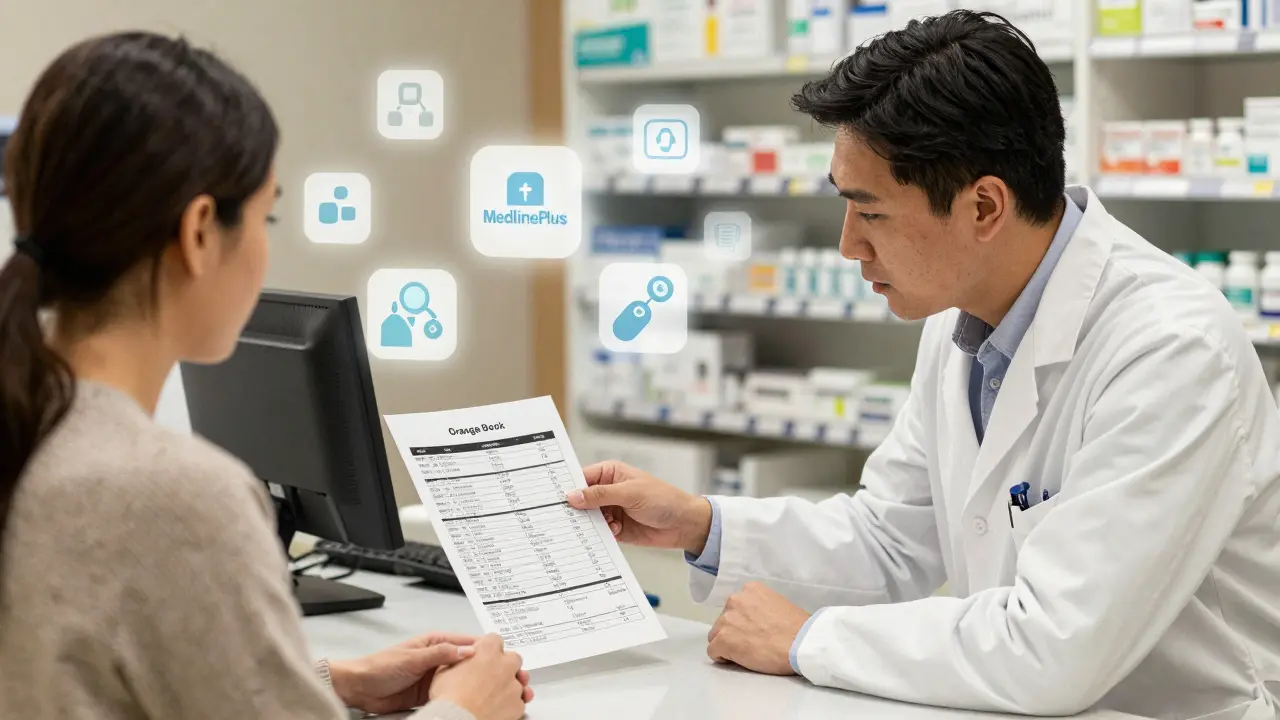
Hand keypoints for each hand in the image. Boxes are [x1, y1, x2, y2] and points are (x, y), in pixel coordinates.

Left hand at [330, 632, 505, 714]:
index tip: (505, 657)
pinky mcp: (432, 694)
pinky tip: (475, 702)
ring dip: (479, 685)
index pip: (469, 643)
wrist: (359, 688)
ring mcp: (436, 677)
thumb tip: (466, 650)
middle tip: (507, 677)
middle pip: (471, 663)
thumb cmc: (380, 666)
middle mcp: (439, 659)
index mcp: (436, 643)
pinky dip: (464, 698)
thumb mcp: (412, 657)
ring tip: (496, 692)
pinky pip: (453, 694)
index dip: (489, 650)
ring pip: (465, 680)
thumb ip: (439, 654)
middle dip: (490, 669)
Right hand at [429, 634, 529, 719]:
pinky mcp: (517, 705)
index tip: (484, 656)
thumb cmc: (449, 697)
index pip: (494, 640)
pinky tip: (497, 708)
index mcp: (487, 651)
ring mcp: (513, 685)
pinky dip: (510, 704)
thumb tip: (460, 657)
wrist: (458, 719)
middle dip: (505, 665)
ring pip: (519, 681)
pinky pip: (518, 702)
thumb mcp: (444, 670)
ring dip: (510, 686)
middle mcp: (504, 665)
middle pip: (513, 658)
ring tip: (494, 695)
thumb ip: (459, 658)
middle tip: (492, 676)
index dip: (488, 648)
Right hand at [566, 460, 713, 554]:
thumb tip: (573, 496)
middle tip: (562, 518)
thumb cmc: (663, 500)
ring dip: (587, 524)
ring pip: (587, 518)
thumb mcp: (630, 493)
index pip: (581, 478)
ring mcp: (610, 510)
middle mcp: (607, 491)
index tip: (552, 498)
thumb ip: (600, 495)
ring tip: (588, 528)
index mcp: (610, 473)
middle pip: (581, 500)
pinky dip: (598, 535)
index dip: (568, 487)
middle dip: (574, 509)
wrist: (683, 524)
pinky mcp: (615, 528)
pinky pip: (598, 532)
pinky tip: (608, 535)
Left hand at [707, 582, 809, 675]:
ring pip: (716, 635)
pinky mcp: (723, 640)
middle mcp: (735, 600)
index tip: (754, 630)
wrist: (802, 643)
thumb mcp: (777, 604)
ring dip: (728, 644)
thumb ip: (760, 608)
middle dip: (733, 632)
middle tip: (751, 643)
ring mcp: (727, 620)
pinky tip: (738, 660)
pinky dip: (723, 657)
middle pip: (724, 620)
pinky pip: (713, 651)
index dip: (743, 622)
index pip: (736, 607)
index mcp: (750, 589)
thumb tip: (753, 620)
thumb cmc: (797, 628)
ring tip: (746, 653)